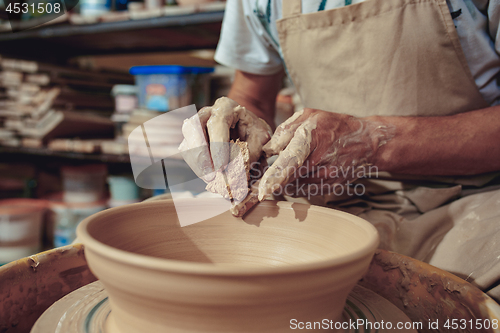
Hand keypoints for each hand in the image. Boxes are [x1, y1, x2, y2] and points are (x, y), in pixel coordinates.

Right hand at [179, 97, 271, 181]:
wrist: (248, 127)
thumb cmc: (254, 131)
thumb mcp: (261, 138)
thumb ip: (251, 152)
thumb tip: (237, 173)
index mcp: (225, 107)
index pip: (217, 124)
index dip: (217, 146)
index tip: (222, 167)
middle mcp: (207, 113)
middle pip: (193, 128)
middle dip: (201, 154)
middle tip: (212, 175)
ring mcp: (196, 126)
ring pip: (188, 143)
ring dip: (198, 164)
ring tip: (211, 179)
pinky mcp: (192, 140)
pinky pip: (189, 154)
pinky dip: (198, 167)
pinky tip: (209, 176)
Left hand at [258, 108, 394, 199]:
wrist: (367, 143)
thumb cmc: (335, 126)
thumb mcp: (309, 116)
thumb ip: (284, 131)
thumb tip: (267, 150)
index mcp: (311, 139)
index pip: (289, 162)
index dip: (275, 177)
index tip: (262, 190)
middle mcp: (319, 162)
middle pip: (288, 179)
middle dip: (273, 181)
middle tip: (263, 180)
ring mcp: (326, 178)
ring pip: (294, 187)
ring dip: (286, 181)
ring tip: (295, 165)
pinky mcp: (329, 189)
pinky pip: (305, 191)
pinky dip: (297, 184)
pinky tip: (304, 172)